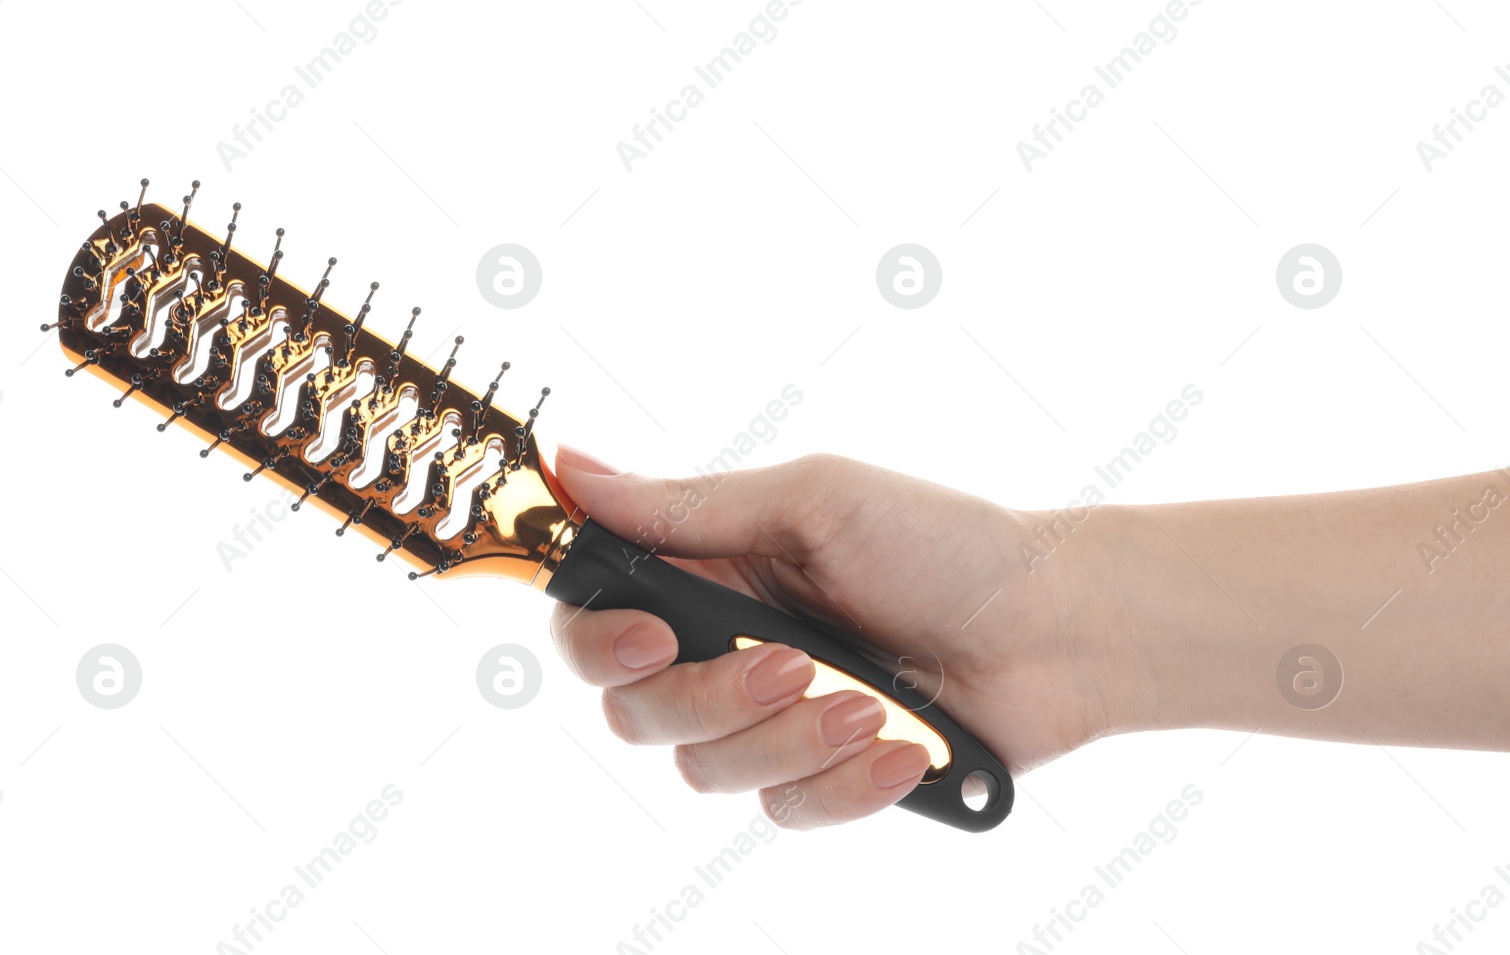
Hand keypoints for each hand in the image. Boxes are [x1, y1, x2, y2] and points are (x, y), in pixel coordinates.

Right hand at [548, 449, 1117, 829]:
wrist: (1058, 626)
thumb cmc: (946, 544)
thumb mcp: (816, 501)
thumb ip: (691, 506)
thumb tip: (575, 467)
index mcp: (712, 573)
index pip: (597, 620)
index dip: (599, 642)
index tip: (650, 642)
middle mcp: (727, 648)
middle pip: (636, 711)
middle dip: (711, 698)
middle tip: (790, 664)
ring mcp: (773, 720)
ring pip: (707, 770)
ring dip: (789, 740)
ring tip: (869, 701)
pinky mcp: (824, 774)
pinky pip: (785, 809)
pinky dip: (844, 783)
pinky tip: (903, 748)